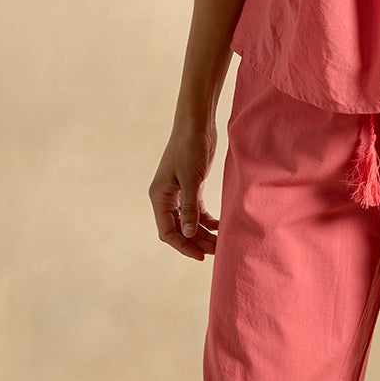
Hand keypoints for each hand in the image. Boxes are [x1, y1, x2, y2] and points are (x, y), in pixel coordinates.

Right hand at [151, 121, 219, 260]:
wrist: (197, 124)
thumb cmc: (189, 148)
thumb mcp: (190, 179)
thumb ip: (189, 208)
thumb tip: (187, 234)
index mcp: (159, 197)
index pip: (167, 231)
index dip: (182, 245)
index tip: (200, 256)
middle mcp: (166, 198)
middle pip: (179, 229)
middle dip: (196, 242)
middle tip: (216, 251)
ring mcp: (179, 193)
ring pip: (189, 222)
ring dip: (203, 233)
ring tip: (221, 242)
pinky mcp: (192, 187)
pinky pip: (197, 211)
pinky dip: (207, 221)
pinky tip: (220, 227)